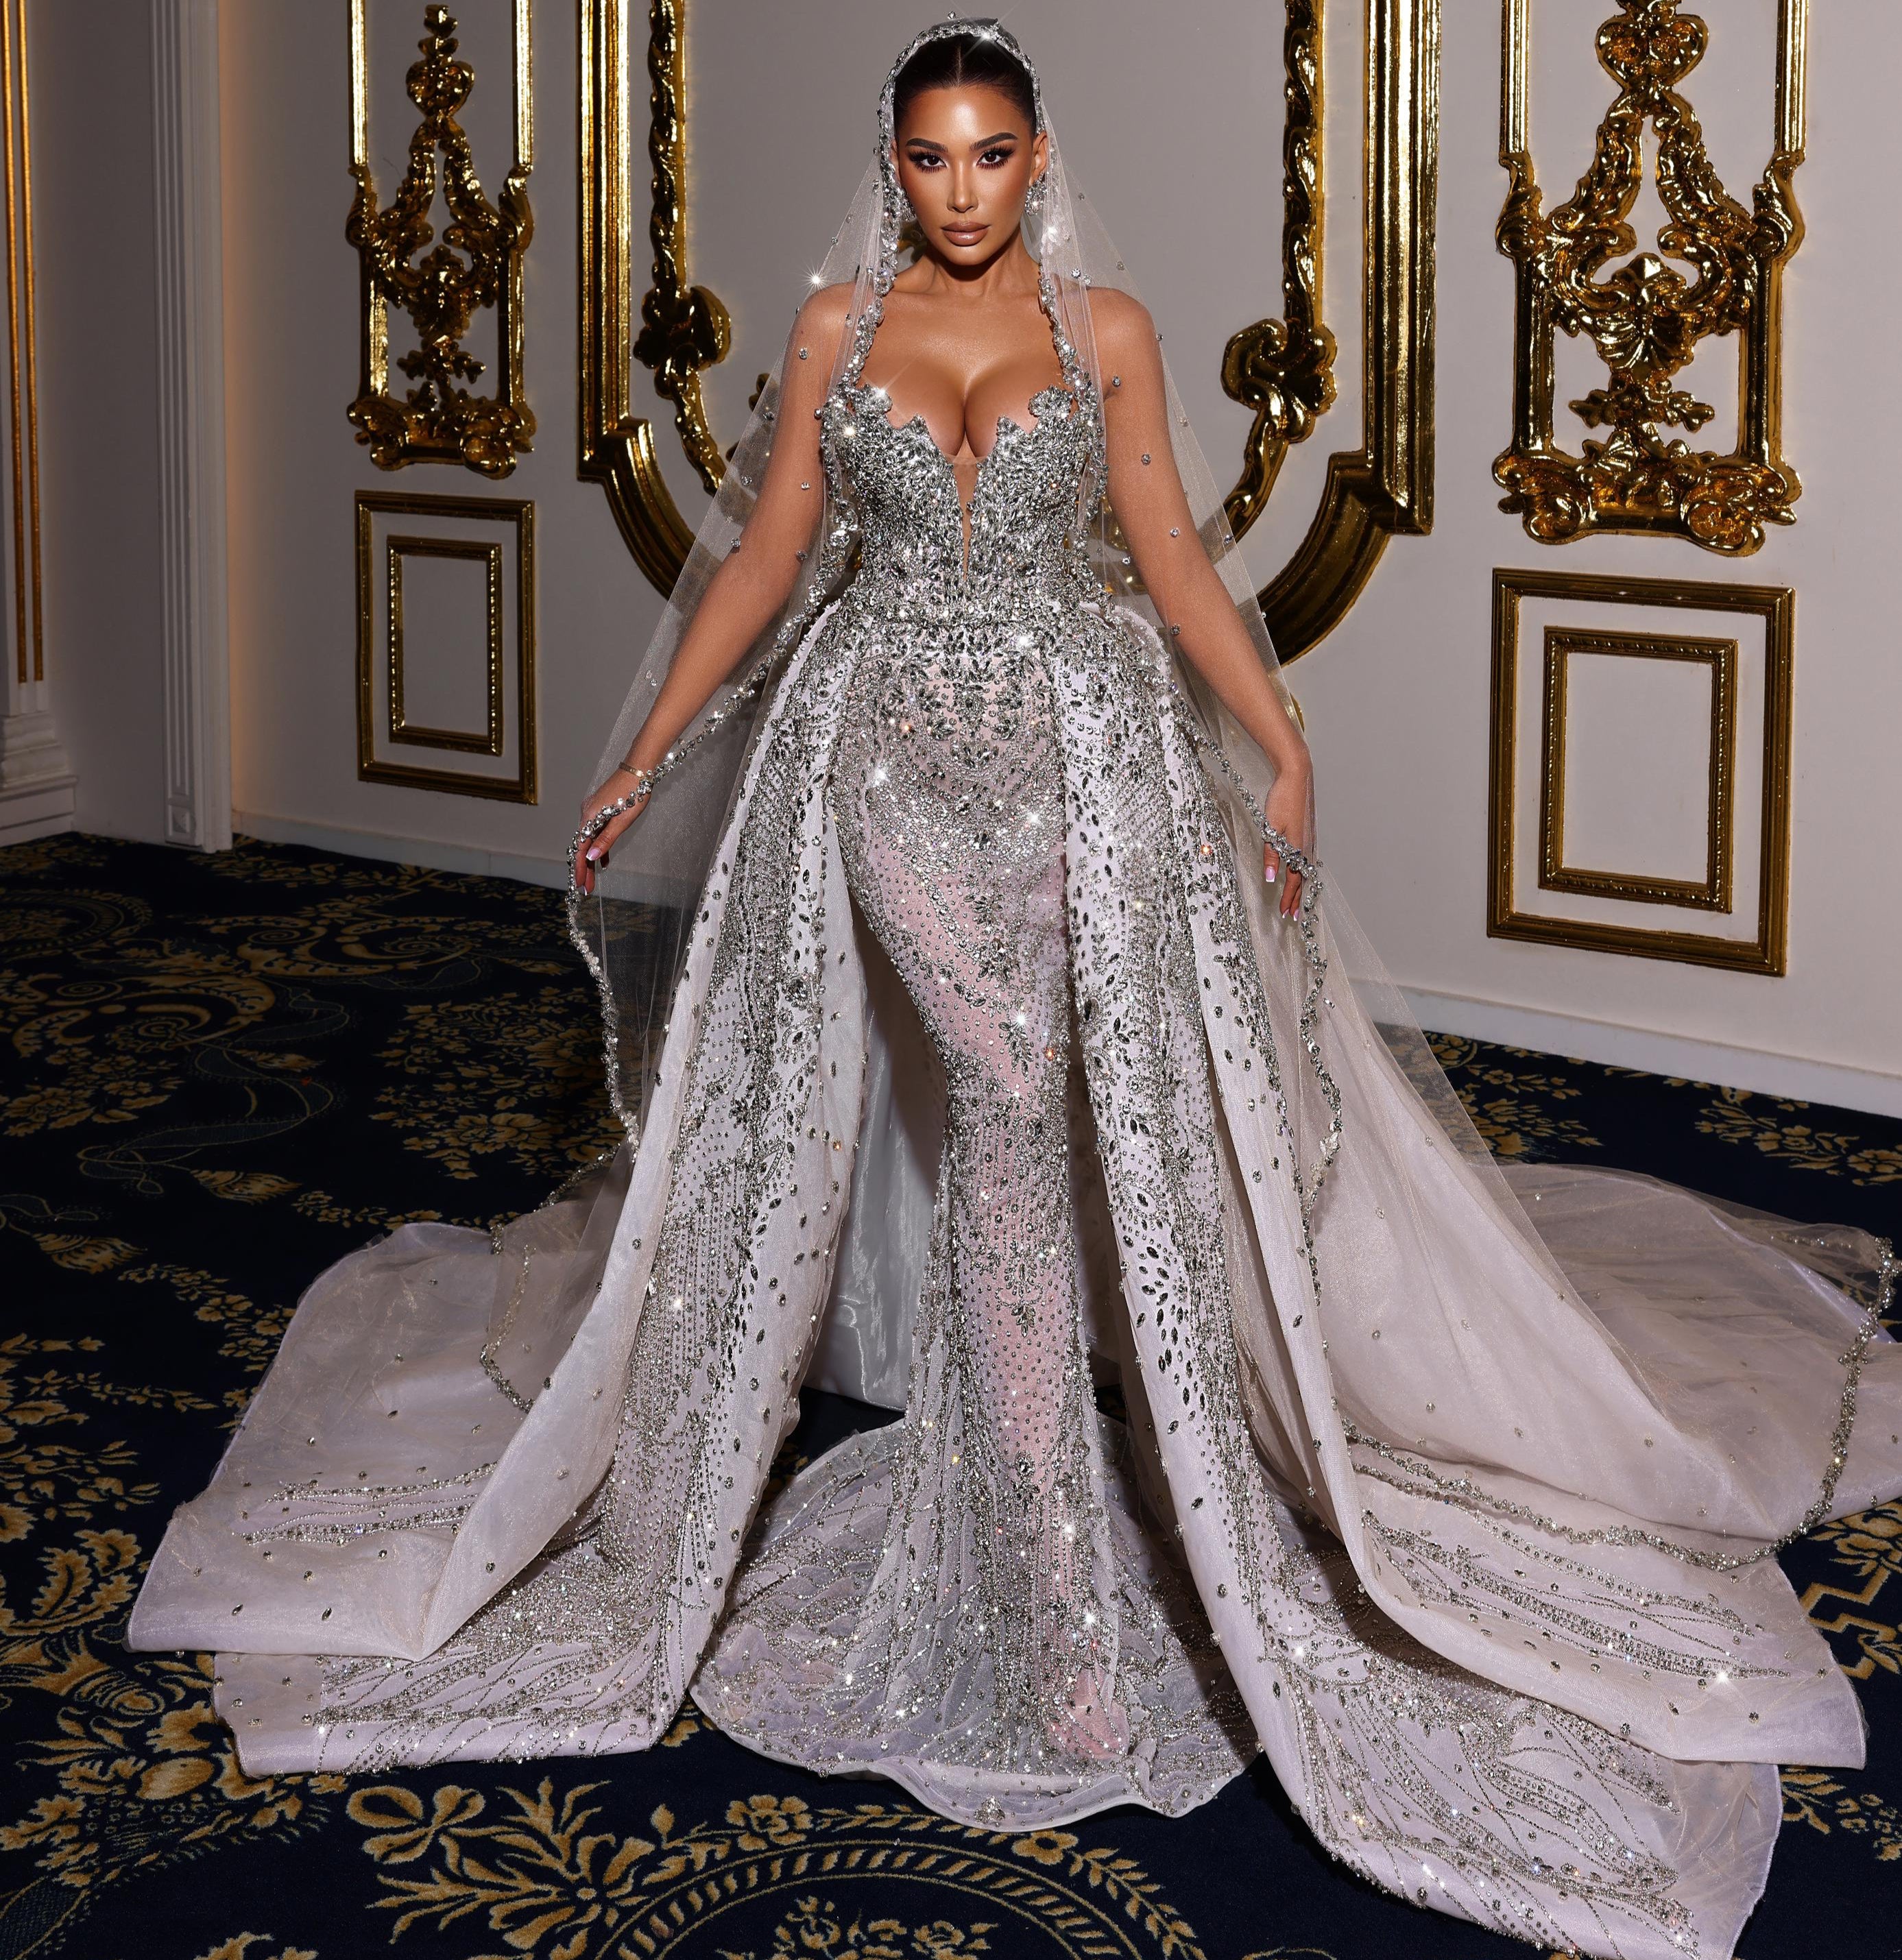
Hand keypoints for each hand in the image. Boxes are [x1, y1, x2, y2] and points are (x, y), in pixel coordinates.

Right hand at [574, 765, 651, 896]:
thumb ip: (606, 840)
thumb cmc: (633, 794)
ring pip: (589, 840)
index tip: (581, 886)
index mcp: (589, 817)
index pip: (581, 849)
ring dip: (591, 859)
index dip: (580, 869)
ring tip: (593, 880)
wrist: (639, 770)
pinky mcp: (600, 809)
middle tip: (587, 889)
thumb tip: (591, 858)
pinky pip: (596, 832)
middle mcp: (586, 814)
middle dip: (585, 869)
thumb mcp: (622, 821)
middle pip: (583, 846)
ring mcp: (592, 811)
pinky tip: (602, 861)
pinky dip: (599, 846)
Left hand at [1261, 768, 1310, 919]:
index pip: (1295, 880)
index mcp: (1299, 847)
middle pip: (1303, 878)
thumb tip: (1271, 879)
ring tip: (1297, 899)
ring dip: (1302, 886)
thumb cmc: (1282, 800)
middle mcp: (1307, 845)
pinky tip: (1300, 871)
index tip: (1285, 914)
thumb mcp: (1271, 829)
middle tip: (1292, 915)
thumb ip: (1271, 855)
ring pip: (1306, 869)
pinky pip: (1307, 858)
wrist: (1296, 775)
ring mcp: (1310, 837)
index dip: (1290, 898)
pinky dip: (1303, 871)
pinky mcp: (1308, 829)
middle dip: (1297, 898)